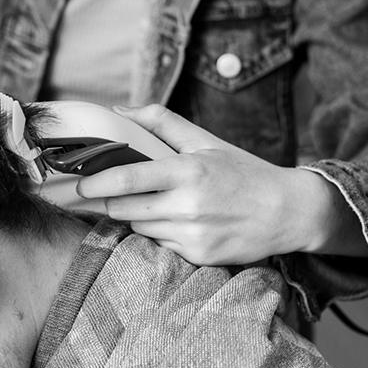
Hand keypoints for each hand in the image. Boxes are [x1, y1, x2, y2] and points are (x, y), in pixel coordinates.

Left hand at [75, 105, 366, 265]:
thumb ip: (161, 122)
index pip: (128, 178)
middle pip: (125, 209)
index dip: (96, 183)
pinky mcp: (198, 257)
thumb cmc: (244, 172)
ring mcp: (193, 235)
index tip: (80, 184)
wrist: (287, 212)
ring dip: (139, 217)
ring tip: (161, 204)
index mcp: (188, 171)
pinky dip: (162, 234)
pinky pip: (161, 246)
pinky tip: (183, 223)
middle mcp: (188, 206)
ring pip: (140, 228)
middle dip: (113, 201)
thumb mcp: (206, 141)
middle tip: (112, 194)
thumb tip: (118, 110)